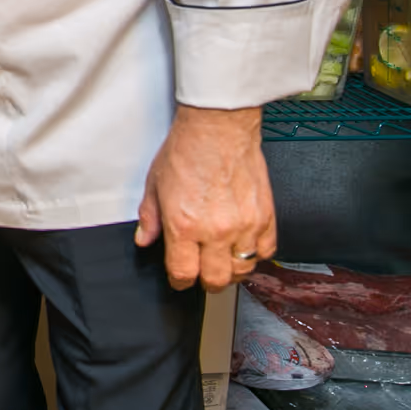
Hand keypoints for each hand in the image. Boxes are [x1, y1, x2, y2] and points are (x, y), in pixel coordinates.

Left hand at [135, 105, 275, 290]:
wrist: (217, 127)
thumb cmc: (187, 149)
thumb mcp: (155, 184)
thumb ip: (150, 217)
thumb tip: (145, 239)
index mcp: (183, 225)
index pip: (183, 273)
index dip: (179, 281)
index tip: (180, 278)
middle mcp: (215, 231)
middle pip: (215, 279)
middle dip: (206, 282)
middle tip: (203, 274)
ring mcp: (244, 225)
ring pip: (243, 269)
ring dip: (232, 270)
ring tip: (223, 261)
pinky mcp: (265, 216)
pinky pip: (266, 251)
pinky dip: (256, 254)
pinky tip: (245, 246)